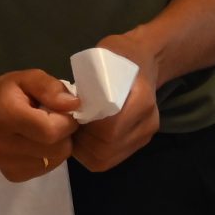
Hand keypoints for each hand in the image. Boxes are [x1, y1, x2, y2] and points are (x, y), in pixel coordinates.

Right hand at [0, 69, 79, 181]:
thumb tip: (74, 105)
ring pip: (56, 160)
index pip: (51, 130)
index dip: (66, 121)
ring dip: (58, 145)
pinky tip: (37, 144)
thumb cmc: (7, 94)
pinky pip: (47, 168)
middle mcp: (4, 145)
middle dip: (65, 134)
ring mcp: (7, 164)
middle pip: (57, 149)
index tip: (63, 111)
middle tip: (53, 121)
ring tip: (43, 131)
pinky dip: (49, 156)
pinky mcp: (13, 175)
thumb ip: (50, 88)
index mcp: (7, 116)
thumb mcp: (27, 78)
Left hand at [71, 33, 159, 171]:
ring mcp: (145, 134)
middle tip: (66, 126)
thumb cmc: (119, 55)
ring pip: (106, 159)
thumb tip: (67, 103)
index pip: (108, 129)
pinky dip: (92, 153)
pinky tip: (85, 137)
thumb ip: (89, 81)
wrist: (145, 59)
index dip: (84, 128)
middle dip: (80, 142)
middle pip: (106, 148)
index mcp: (140, 97)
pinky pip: (110, 159)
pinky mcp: (140, 141)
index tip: (70, 115)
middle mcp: (147, 121)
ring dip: (83, 150)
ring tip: (75, 131)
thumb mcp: (102, 57)